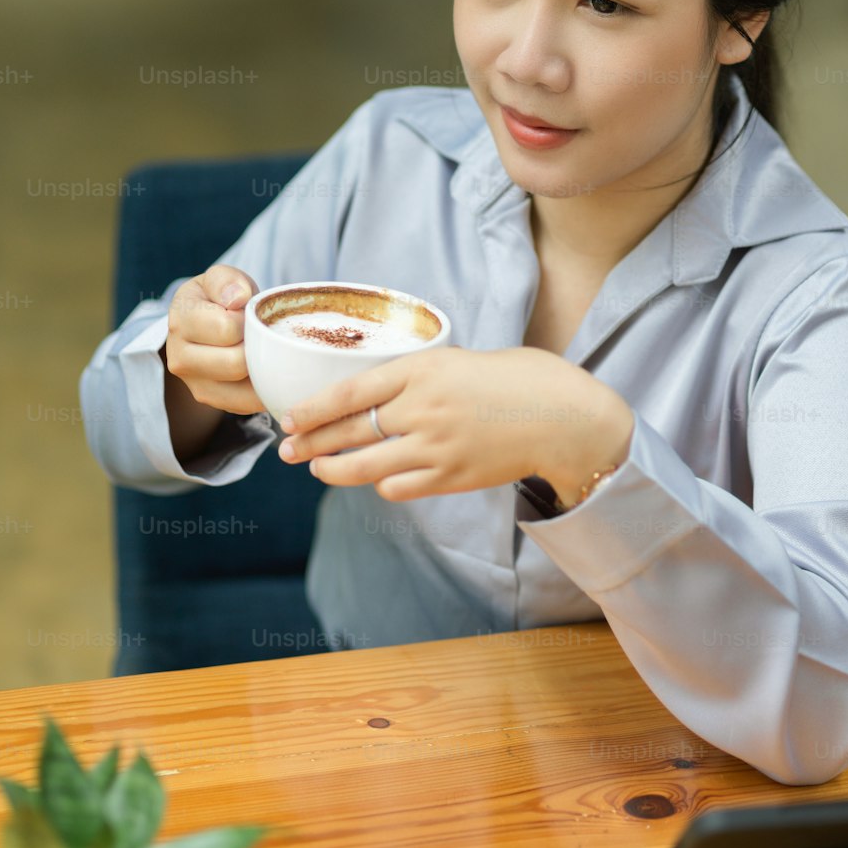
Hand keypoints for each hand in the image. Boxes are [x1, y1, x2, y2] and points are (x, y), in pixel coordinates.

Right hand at [164, 263, 264, 416]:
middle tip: (258, 335)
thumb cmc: (220, 299)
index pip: (227, 328)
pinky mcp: (209, 400)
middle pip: (236, 363)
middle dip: (257, 347)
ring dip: (262, 370)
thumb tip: (237, 299)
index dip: (248, 319)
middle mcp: (179, 357)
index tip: (246, 314)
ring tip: (262, 351)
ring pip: (244, 390)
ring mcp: (193, 384)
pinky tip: (261, 369)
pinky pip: (247, 404)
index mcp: (181, 319)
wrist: (207, 325)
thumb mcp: (221, 279)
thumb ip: (227, 281)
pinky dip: (262, 388)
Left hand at [276, 345, 633, 503]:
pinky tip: (374, 478)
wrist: (561, 416)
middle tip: (286, 449)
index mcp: (423, 369)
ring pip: (364, 467)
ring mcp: (436, 446)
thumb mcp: (457, 359)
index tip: (288, 417)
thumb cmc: (513, 379)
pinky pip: (398, 487)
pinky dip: (380, 484)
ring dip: (333, 470)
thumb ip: (415, 376)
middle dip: (310, 443)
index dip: (312, 408)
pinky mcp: (451, 477)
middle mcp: (424, 408)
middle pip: (349, 431)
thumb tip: (374, 393)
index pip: (350, 391)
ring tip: (317, 468)